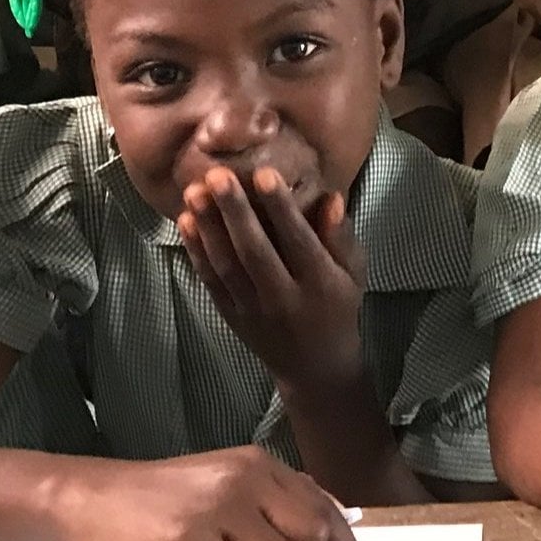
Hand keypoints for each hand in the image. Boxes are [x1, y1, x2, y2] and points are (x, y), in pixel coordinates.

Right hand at [57, 446, 363, 540]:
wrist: (91, 497)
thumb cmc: (157, 499)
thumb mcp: (222, 480)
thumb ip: (268, 499)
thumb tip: (323, 527)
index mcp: (258, 465)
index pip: (322, 506)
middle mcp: (245, 478)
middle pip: (310, 539)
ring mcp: (217, 506)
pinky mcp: (189, 538)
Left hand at [180, 167, 368, 397]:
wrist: (315, 367)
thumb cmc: (338, 308)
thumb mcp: (354, 274)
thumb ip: (341, 238)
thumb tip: (331, 198)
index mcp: (321, 284)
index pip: (299, 241)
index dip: (281, 208)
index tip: (264, 173)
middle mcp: (285, 298)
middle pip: (256, 252)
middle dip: (235, 212)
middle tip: (217, 175)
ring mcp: (255, 310)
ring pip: (227, 266)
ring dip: (208, 228)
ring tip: (194, 192)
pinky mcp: (232, 317)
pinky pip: (211, 282)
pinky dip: (197, 252)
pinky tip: (187, 223)